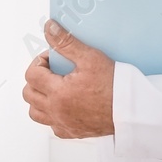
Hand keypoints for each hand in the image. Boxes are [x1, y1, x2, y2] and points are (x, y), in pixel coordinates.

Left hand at [22, 21, 115, 138]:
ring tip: (54, 88)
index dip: (39, 62)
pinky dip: (52, 115)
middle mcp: (57, 111)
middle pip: (28, 93)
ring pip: (35, 112)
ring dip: (39, 98)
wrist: (132, 110)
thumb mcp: (90, 58)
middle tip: (52, 72)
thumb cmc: (115, 87)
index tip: (52, 59)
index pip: (31, 74)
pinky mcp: (72, 133)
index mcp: (58, 93)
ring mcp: (63, 124)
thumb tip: (50, 29)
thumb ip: (66, 43)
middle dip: (36, 79)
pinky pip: (52, 125)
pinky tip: (64, 104)